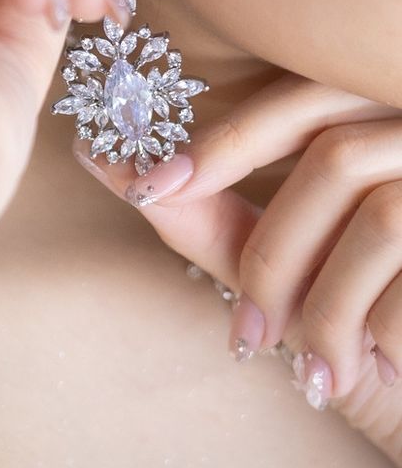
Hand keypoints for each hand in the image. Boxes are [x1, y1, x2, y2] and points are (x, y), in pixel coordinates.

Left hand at [74, 72, 401, 465]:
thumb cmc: (354, 316)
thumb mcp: (275, 262)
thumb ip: (201, 209)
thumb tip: (95, 150)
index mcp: (379, 119)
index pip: (302, 98)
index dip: (224, 141)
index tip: (150, 189)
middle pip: (337, 158)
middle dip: (273, 254)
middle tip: (247, 336)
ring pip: (383, 219)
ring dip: (327, 308)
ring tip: (313, 367)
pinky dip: (378, 335)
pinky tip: (368, 370)